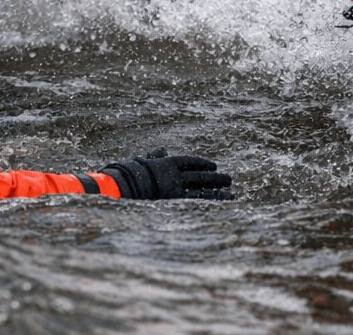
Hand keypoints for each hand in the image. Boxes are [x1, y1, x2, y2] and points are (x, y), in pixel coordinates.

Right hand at [100, 147, 233, 199]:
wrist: (121, 186)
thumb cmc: (128, 174)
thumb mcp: (142, 162)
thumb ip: (155, 156)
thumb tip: (162, 149)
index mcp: (167, 163)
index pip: (189, 162)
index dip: (202, 164)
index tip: (213, 165)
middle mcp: (174, 175)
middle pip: (200, 176)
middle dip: (215, 178)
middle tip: (229, 178)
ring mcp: (175, 188)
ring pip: (202, 188)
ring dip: (218, 189)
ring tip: (231, 190)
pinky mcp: (175, 200)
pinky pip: (197, 200)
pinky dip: (211, 200)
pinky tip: (222, 201)